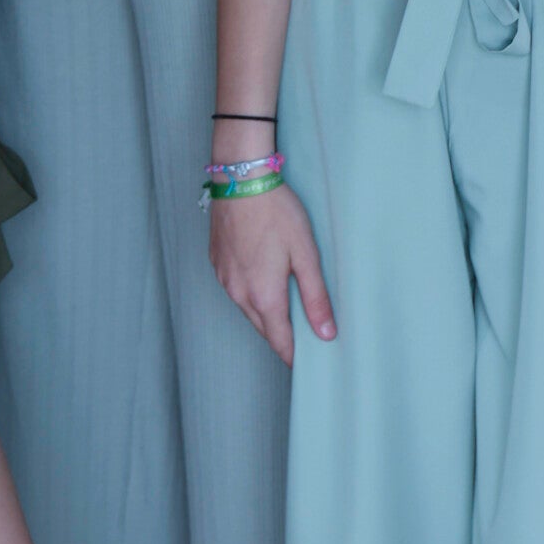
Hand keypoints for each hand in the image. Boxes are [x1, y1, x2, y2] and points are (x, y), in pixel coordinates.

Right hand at [209, 187, 334, 366]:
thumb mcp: (305, 254)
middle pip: (263, 329)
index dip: (295, 356)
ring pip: (248, 309)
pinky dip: (251, 294)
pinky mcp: (216, 263)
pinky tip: (263, 279)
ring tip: (287, 308)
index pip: (281, 342)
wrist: (240, 179)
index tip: (309, 364)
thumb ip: (315, 297)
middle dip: (282, 336)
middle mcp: (238, 293)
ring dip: (266, 314)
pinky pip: (235, 290)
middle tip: (304, 338)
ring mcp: (224, 279)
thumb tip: (326, 334)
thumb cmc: (277, 212)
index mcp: (263, 296)